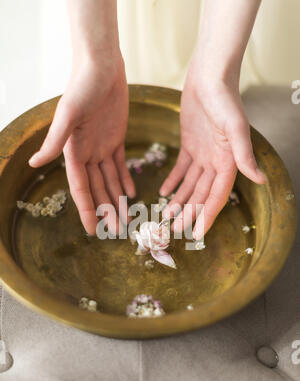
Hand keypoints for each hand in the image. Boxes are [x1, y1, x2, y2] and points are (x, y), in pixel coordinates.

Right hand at [29, 54, 134, 234]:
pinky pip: (121, 165)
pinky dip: (125, 179)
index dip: (86, 209)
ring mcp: (102, 146)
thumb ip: (54, 141)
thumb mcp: (68, 115)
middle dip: (106, 210)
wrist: (102, 66)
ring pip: (110, 180)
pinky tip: (131, 193)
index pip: (81, 188)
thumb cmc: (82, 87)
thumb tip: (34, 162)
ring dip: (117, 198)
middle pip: (97, 188)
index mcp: (73, 151)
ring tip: (126, 218)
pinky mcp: (116, 138)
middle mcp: (87, 153)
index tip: (93, 230)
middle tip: (115, 231)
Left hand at [160, 63, 265, 238]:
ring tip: (166, 216)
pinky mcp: (189, 144)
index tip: (197, 234)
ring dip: (179, 200)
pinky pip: (181, 168)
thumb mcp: (234, 127)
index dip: (207, 215)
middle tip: (173, 230)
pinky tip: (164, 192)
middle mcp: (216, 161)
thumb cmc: (224, 98)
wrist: (209, 75)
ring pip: (190, 185)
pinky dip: (173, 181)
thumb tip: (260, 180)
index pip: (217, 196)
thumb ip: (244, 154)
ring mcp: (202, 153)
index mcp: (228, 161)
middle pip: (201, 194)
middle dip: (189, 212)